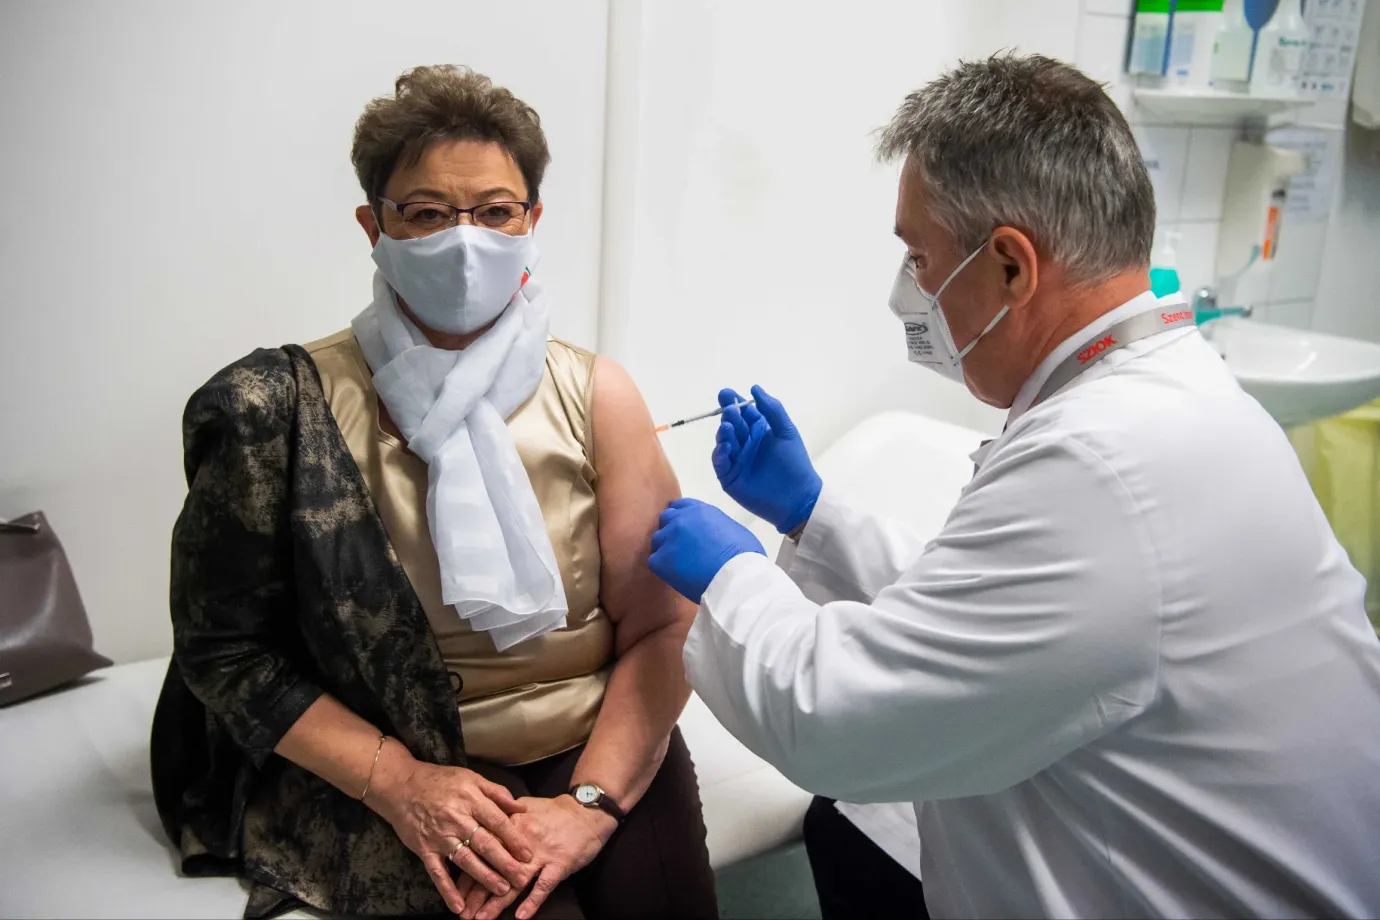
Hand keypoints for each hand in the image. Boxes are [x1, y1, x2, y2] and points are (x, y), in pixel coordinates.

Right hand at [368, 753, 535, 913]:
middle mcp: (456, 819)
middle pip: (485, 844)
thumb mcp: (471, 778)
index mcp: (470, 800)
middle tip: (522, 879)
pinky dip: (447, 890)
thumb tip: (522, 809)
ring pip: (465, 860)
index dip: (514, 840)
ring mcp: (440, 836)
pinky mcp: (425, 849)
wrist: (401, 786)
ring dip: (484, 877)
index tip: (528, 855)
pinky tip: (458, 906)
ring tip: (501, 890)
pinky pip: (437, 873)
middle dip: (505, 863)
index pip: (497, 822)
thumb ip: (497, 793)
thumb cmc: (440, 781)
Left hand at [454, 795, 616, 919]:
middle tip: (464, 914)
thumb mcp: (524, 807)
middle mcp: (522, 842)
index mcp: (511, 827)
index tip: (455, 892)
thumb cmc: (555, 811)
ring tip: (481, 918)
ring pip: (515, 881)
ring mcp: (542, 854)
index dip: (469, 873)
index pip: (483, 852)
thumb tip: (481, 824)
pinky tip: (521, 916)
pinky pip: (544, 885)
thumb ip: (503, 816)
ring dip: (497, 903)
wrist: (586, 810)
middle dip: (477, 894)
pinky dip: (533, 901)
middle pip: (495, 870)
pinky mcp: (560, 863)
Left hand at [649, 498, 765, 603]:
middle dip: (671, 530)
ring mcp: (669, 539)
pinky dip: (662, 567)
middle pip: (666, 519)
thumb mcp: (734, 530)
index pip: (681, 505)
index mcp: (701, 511)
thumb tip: (714, 535)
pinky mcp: (661, 560)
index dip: (681, 516)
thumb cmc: (744, 557)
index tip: (684, 527)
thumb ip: (717, 526)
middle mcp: (681, 520)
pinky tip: (675, 575)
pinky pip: (654, 560)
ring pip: (658, 540)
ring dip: (665, 549)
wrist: (735, 578)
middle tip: (681, 547)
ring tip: (678, 564)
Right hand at [713, 385, 821, 533]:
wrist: (798, 497)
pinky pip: (720, 462)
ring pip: (724, 442)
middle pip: (732, 425)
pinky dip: (720, 454)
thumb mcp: (786, 432)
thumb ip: (772, 410)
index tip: (726, 393)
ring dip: (723, 433)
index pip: (743, 413)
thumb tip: (754, 388)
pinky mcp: (729, 477)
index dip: (734, 402)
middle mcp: (745, 444)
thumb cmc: (795, 464)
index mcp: (759, 432)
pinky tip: (725, 447)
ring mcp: (736, 460)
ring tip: (728, 427)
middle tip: (729, 409)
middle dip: (728, 416)